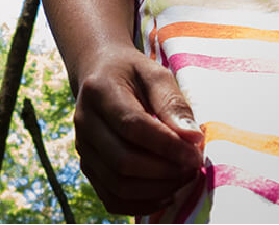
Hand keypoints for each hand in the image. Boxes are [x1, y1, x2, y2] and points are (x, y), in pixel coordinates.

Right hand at [71, 46, 206, 214]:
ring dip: (156, 189)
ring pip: (117, 184)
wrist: (98, 73)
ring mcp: (83, 147)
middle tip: (193, 167)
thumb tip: (193, 139)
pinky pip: (111, 198)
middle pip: (122, 161)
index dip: (167, 145)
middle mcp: (84, 122)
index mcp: (99, 91)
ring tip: (183, 178)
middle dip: (164, 171)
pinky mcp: (87, 166)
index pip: (132, 126)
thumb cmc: (132, 73)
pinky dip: (141, 205)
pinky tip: (166, 195)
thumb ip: (173, 104)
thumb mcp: (156, 74)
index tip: (196, 154)